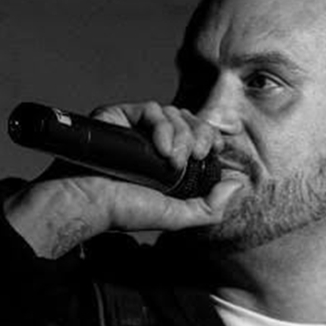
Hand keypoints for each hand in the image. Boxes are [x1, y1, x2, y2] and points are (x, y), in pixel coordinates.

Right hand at [5, 101, 242, 257]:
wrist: (88, 201)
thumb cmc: (122, 211)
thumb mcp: (175, 216)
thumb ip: (210, 207)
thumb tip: (238, 186)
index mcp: (167, 161)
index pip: (198, 136)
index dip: (211, 138)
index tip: (216, 150)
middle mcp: (154, 142)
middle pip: (191, 122)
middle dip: (200, 137)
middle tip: (193, 158)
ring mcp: (137, 128)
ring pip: (174, 113)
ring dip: (181, 135)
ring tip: (172, 160)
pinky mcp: (120, 115)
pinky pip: (152, 109)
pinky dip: (162, 125)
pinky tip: (160, 148)